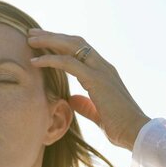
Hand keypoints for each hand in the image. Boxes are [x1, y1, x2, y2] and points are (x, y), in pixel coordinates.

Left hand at [27, 28, 149, 149]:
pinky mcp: (96, 79)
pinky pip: (68, 63)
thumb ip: (86, 104)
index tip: (42, 43)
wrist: (136, 133)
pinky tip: (34, 60)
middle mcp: (103, 66)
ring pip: (71, 46)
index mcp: (104, 72)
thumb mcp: (98, 114)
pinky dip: (50, 59)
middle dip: (52, 36)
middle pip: (74, 41)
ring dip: (48, 41)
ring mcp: (101, 70)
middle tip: (31, 34)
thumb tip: (73, 99)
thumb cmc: (120, 127)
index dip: (61, 44)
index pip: (80, 49)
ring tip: (30, 39)